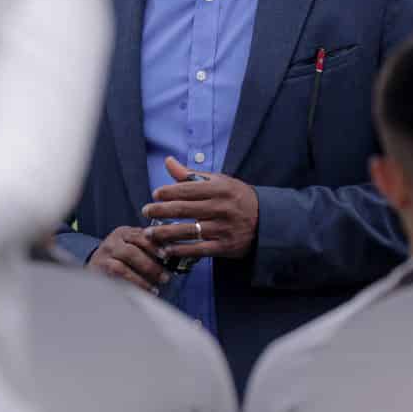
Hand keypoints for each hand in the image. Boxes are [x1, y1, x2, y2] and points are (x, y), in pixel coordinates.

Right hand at [87, 225, 166, 293]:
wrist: (97, 265)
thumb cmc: (122, 257)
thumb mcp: (133, 246)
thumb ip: (148, 247)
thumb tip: (173, 255)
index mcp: (123, 233)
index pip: (139, 236)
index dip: (153, 245)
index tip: (166, 255)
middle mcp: (111, 243)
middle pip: (130, 252)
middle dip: (150, 265)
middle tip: (165, 277)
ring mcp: (102, 258)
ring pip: (121, 268)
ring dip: (140, 280)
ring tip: (154, 289)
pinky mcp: (98, 273)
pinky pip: (114, 282)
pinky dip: (130, 287)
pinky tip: (142, 292)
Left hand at [141, 156, 260, 262]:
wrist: (267, 221)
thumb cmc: (236, 198)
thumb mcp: (219, 182)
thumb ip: (191, 175)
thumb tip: (167, 161)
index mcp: (220, 189)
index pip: (187, 189)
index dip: (168, 192)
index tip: (155, 195)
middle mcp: (222, 208)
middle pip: (184, 210)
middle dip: (160, 211)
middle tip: (145, 211)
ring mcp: (224, 229)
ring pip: (188, 231)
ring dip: (165, 233)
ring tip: (149, 233)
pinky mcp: (225, 247)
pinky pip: (198, 249)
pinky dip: (180, 250)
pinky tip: (166, 249)